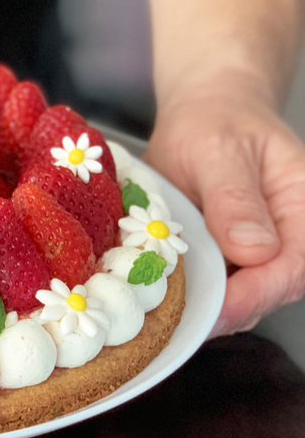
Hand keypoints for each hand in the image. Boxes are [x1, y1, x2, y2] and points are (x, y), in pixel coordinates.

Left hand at [144, 78, 304, 335]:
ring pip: (233, 301)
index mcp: (304, 212)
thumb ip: (235, 198)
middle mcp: (288, 243)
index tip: (211, 309)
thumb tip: (253, 249)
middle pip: (263, 296)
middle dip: (217, 312)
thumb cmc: (217, 122)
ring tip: (151, 313)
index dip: (251, 296)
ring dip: (195, 309)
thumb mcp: (220, 149)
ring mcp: (255, 258)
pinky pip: (208, 289)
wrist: (203, 116)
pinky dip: (181, 296)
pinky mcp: (225, 263)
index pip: (290, 270)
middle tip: (166, 321)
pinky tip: (148, 295)